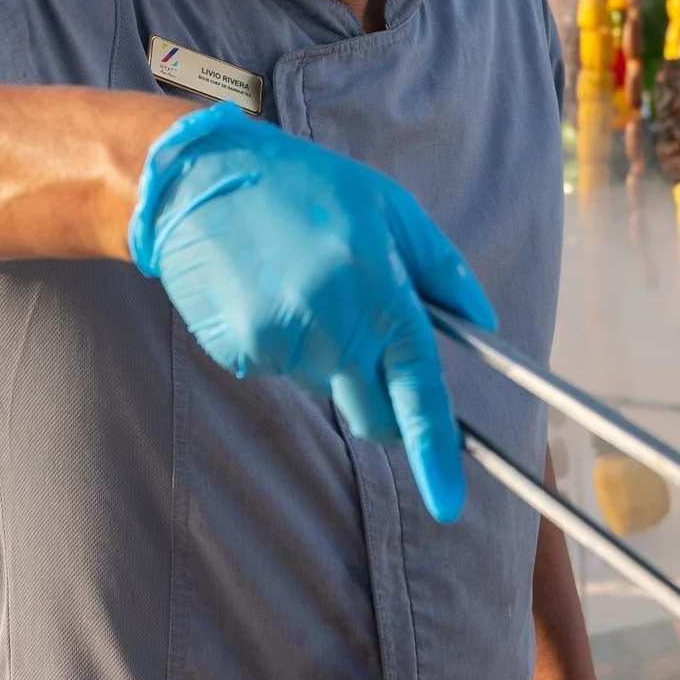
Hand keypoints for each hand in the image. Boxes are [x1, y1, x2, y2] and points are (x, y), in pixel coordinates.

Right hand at [127, 102, 494, 522]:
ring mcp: (280, 342)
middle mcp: (330, 324)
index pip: (418, 389)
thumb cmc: (303, 185)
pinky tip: (269, 293)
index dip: (435, 452)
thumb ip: (441, 269)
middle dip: (385, 406)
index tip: (449, 502)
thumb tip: (481, 322)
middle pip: (372, 415)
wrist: (198, 177)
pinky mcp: (239, 351)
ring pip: (325, 386)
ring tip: (305, 285)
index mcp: (377, 289)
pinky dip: (285, 345)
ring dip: (328, 356)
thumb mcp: (389, 207)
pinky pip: (280, 370)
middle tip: (370, 347)